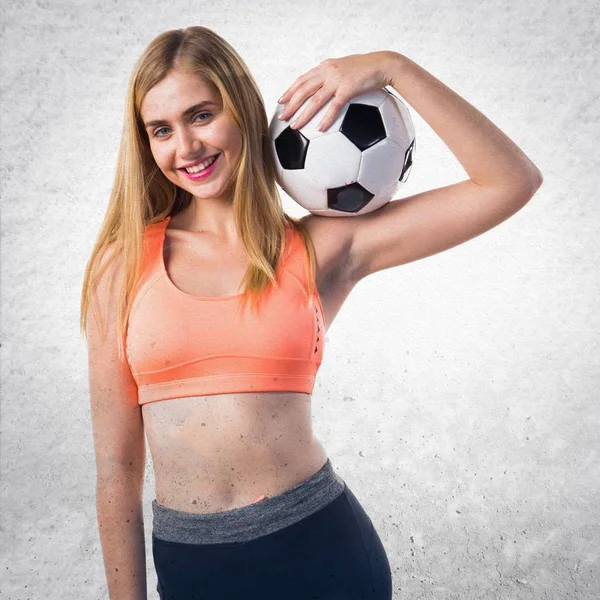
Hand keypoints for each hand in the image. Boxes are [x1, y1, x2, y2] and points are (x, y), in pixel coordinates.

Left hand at [277, 51, 393, 131]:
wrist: (384, 64)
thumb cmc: (367, 69)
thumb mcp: (345, 69)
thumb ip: (333, 77)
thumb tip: (325, 89)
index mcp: (325, 67)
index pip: (302, 79)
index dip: (290, 91)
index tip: (281, 101)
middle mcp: (328, 72)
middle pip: (304, 90)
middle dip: (291, 104)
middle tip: (282, 117)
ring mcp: (337, 80)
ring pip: (315, 100)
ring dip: (303, 114)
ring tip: (294, 126)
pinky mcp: (348, 88)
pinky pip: (334, 107)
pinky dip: (326, 119)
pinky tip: (320, 129)